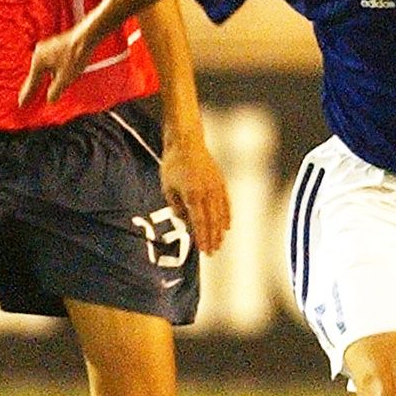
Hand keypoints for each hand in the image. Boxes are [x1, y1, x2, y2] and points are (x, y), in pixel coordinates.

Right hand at [19, 27, 93, 106]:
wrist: (85, 36)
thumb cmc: (75, 55)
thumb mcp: (65, 78)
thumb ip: (56, 90)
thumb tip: (50, 99)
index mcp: (38, 62)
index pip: (32, 83)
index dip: (27, 95)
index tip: (21, 105)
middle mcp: (39, 54)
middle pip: (35, 75)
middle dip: (32, 88)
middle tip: (24, 100)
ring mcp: (46, 48)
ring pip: (42, 69)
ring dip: (41, 79)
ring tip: (35, 90)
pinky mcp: (54, 46)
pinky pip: (48, 63)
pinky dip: (48, 72)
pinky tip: (51, 75)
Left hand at [160, 136, 229, 256]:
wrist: (186, 142)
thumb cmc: (173, 164)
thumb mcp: (167, 187)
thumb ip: (176, 207)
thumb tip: (184, 222)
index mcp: (192, 195)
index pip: (199, 223)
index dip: (202, 238)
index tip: (204, 250)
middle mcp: (207, 193)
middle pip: (212, 222)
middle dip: (212, 239)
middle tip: (212, 252)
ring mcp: (216, 187)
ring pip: (220, 214)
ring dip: (220, 231)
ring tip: (220, 243)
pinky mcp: (220, 182)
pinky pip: (226, 203)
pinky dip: (227, 216)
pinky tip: (227, 226)